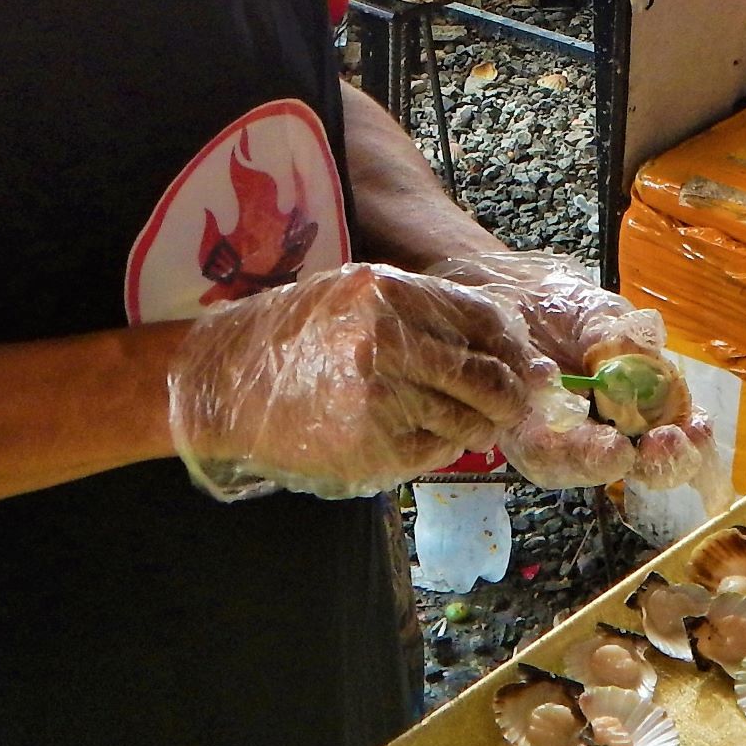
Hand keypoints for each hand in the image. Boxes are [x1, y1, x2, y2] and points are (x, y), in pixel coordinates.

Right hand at [168, 262, 544, 502]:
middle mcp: (386, 342)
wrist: (225, 380)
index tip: (520, 362)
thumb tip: (505, 348)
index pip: (483, 320)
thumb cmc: (296, 335)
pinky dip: (442, 448)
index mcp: (387, 294)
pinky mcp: (370, 446)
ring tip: (470, 424)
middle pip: (486, 376)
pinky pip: (434, 452)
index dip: (512, 346)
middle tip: (510, 404)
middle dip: (509, 396)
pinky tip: (423, 436)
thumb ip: (424, 314)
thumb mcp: (355, 296)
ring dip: (479, 427)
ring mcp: (379, 397)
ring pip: (467, 420)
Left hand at [430, 251, 717, 493]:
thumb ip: (621, 333)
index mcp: (648, 398)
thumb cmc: (562, 306)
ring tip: (615, 448)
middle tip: (661, 444)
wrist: (503, 297)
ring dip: (605, 461)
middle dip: (661, 463)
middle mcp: (616, 429)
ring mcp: (572, 441)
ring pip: (592, 467)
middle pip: (647, 465)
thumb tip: (647, 347)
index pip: (681, 432)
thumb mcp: (596, 312)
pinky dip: (554, 445)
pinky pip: (544, 456)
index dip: (693, 439)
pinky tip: (560, 421)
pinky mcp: (529, 440)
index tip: (695, 430)